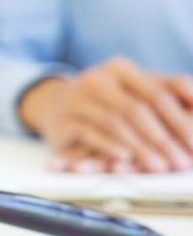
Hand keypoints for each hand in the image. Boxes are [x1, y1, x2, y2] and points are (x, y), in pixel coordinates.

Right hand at [19, 58, 192, 172]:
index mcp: (120, 69)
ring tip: (158, 166)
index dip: (180, 120)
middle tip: (182, 162)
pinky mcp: (63, 120)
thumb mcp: (135, 89)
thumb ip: (169, 89)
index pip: (157, 94)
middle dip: (163, 139)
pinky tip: (125, 158)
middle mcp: (97, 80)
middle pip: (136, 110)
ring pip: (114, 123)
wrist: (56, 104)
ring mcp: (77, 99)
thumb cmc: (106, 100)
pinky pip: (89, 133)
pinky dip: (109, 146)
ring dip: (140, 148)